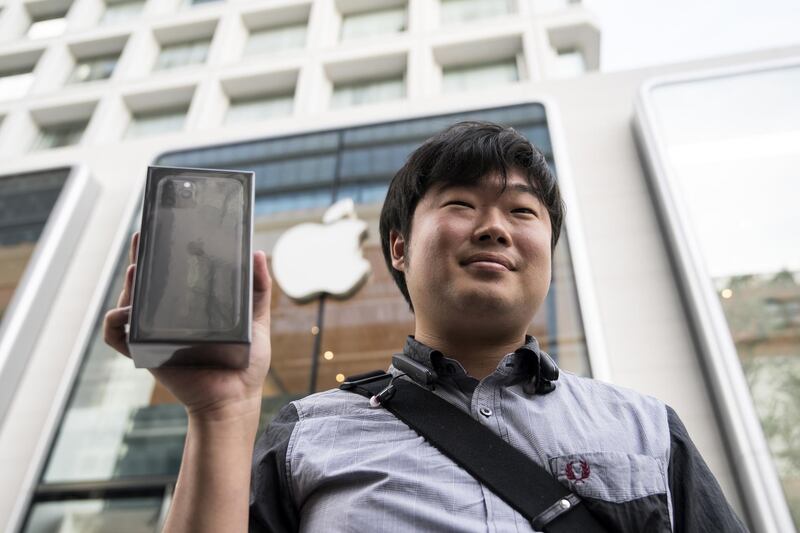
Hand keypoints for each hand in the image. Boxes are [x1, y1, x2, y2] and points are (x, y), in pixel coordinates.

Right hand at [103, 232, 272, 421]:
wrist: (235, 399)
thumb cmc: (246, 363)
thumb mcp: (257, 320)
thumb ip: (260, 290)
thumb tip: (259, 254)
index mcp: (191, 308)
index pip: (171, 274)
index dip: (160, 252)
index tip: (159, 229)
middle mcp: (168, 318)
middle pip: (145, 284)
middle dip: (138, 260)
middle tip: (140, 240)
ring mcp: (154, 334)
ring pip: (128, 304)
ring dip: (127, 286)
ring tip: (135, 271)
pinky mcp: (145, 353)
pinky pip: (117, 337)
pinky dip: (114, 324)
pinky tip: (125, 312)